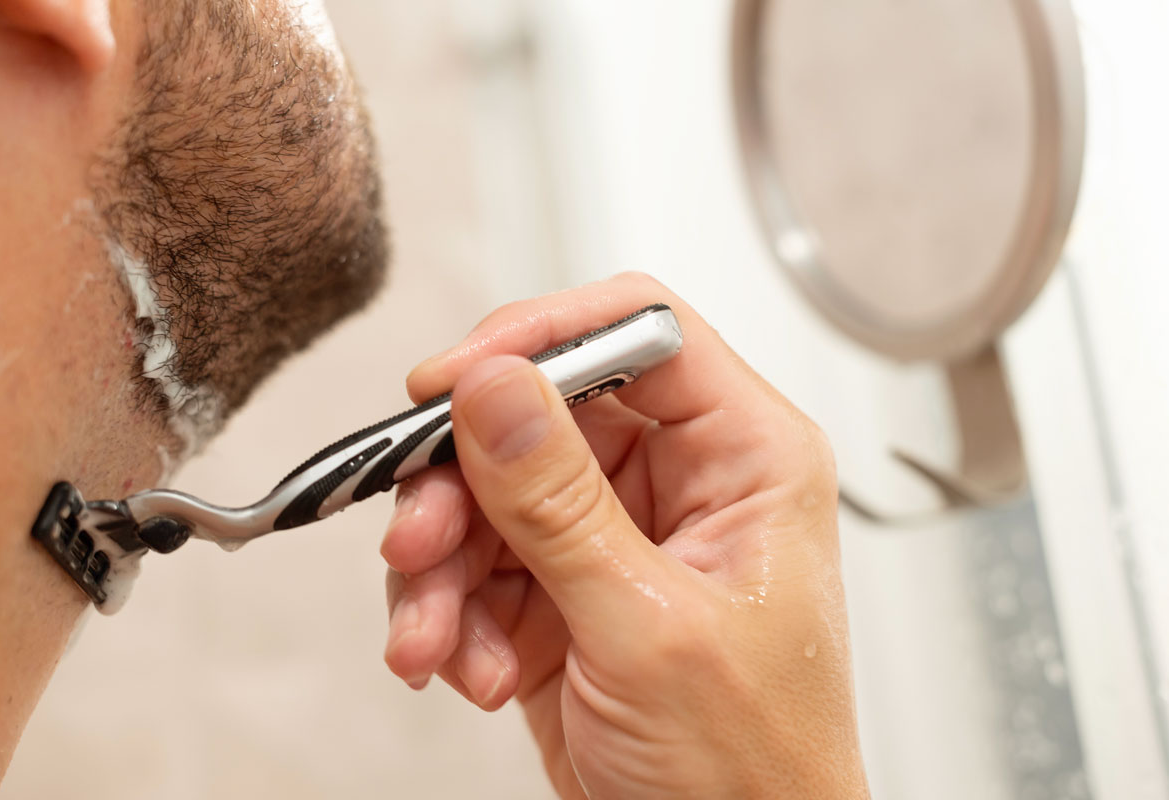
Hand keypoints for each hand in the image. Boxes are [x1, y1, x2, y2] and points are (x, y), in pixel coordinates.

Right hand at [381, 273, 868, 798]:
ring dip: (441, 565)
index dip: (540, 337)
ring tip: (428, 636)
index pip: (642, 332)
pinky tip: (459, 669)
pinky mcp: (562, 590)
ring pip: (491, 492)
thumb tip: (494, 387)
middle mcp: (681, 481)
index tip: (451, 381)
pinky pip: (476, 563)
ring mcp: (615, 535)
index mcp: (746, 458)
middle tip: (416, 540)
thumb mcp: (647, 627)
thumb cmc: (751, 769)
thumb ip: (560, 503)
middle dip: (462, 482)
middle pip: (540, 414)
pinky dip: (447, 613)